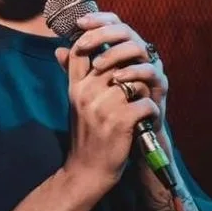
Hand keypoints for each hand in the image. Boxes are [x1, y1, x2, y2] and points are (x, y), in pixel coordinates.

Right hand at [54, 13, 162, 196]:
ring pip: (135, 81)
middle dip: (131, 72)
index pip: (82, 50)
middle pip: (116, 62)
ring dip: (143, 93)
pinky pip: (145, 103)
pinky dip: (150, 112)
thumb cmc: (86, 134)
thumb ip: (73, 75)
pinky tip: (144, 120)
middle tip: (136, 87)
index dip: (97, 40)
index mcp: (75, 87)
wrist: (87, 170)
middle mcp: (86, 93)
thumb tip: (60, 49)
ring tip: (139, 106)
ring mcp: (103, 106)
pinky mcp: (120, 120)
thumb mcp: (75, 102)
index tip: (112, 48)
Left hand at [72, 11, 167, 129]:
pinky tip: (116, 78)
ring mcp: (151, 66)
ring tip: (96, 65)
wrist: (132, 131)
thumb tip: (57, 51)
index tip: (78, 23)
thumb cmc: (111, 103)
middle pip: (124, 30)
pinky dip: (132, 72)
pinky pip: (149, 71)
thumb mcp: (89, 84)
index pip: (112, 23)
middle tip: (82, 44)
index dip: (97, 19)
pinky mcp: (160, 84)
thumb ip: (76, 68)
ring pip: (137, 47)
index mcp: (122, 47)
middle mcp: (139, 52)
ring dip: (114, 53)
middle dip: (102, 34)